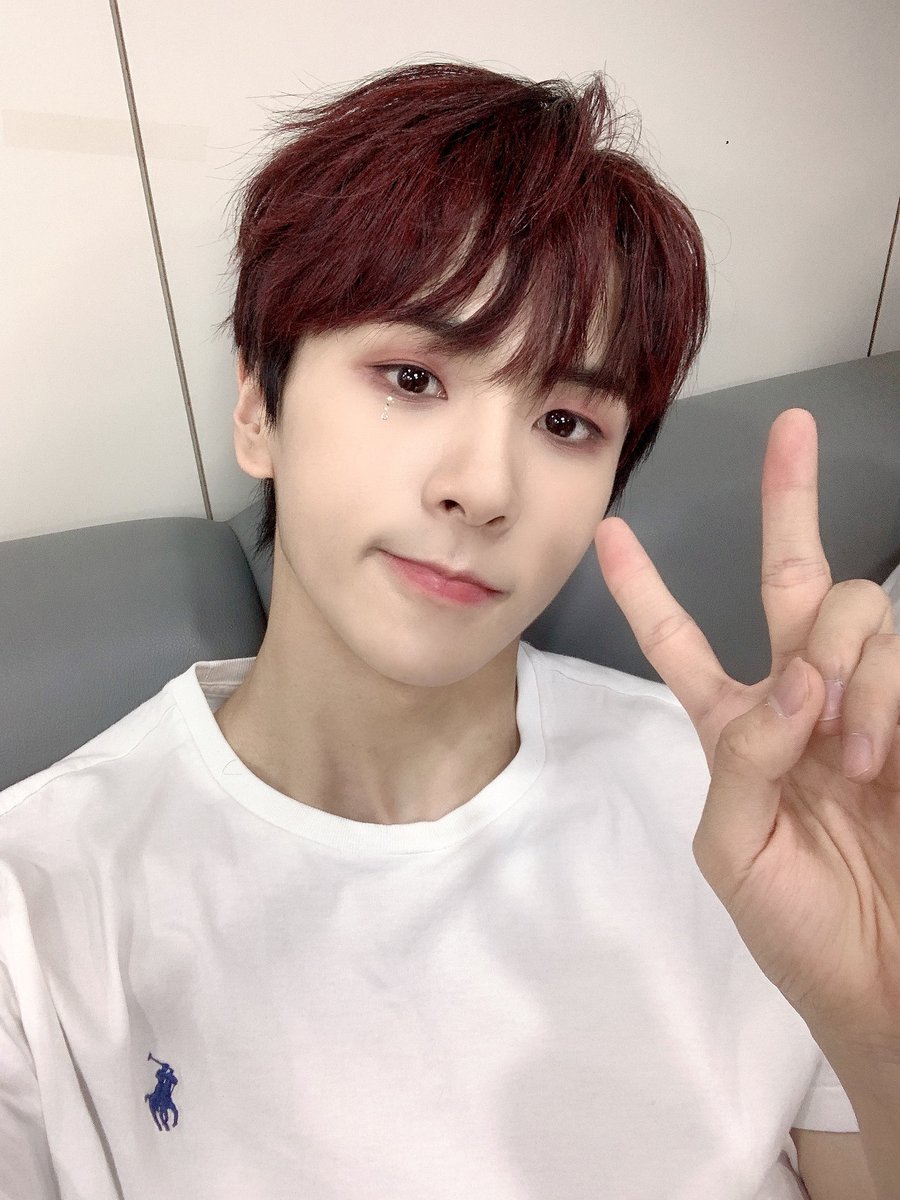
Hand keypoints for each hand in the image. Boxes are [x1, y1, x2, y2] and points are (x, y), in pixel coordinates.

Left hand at [593, 408, 899, 1051]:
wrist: (884, 985)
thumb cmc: (795, 929)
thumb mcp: (733, 850)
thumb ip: (743, 758)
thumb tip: (794, 681)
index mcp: (735, 729)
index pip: (681, 642)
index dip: (647, 589)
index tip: (613, 532)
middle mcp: (799, 700)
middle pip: (790, 581)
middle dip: (788, 499)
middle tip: (792, 430)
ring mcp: (865, 705)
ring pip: (852, 615)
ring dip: (847, 660)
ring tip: (854, 748)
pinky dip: (885, 687)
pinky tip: (877, 743)